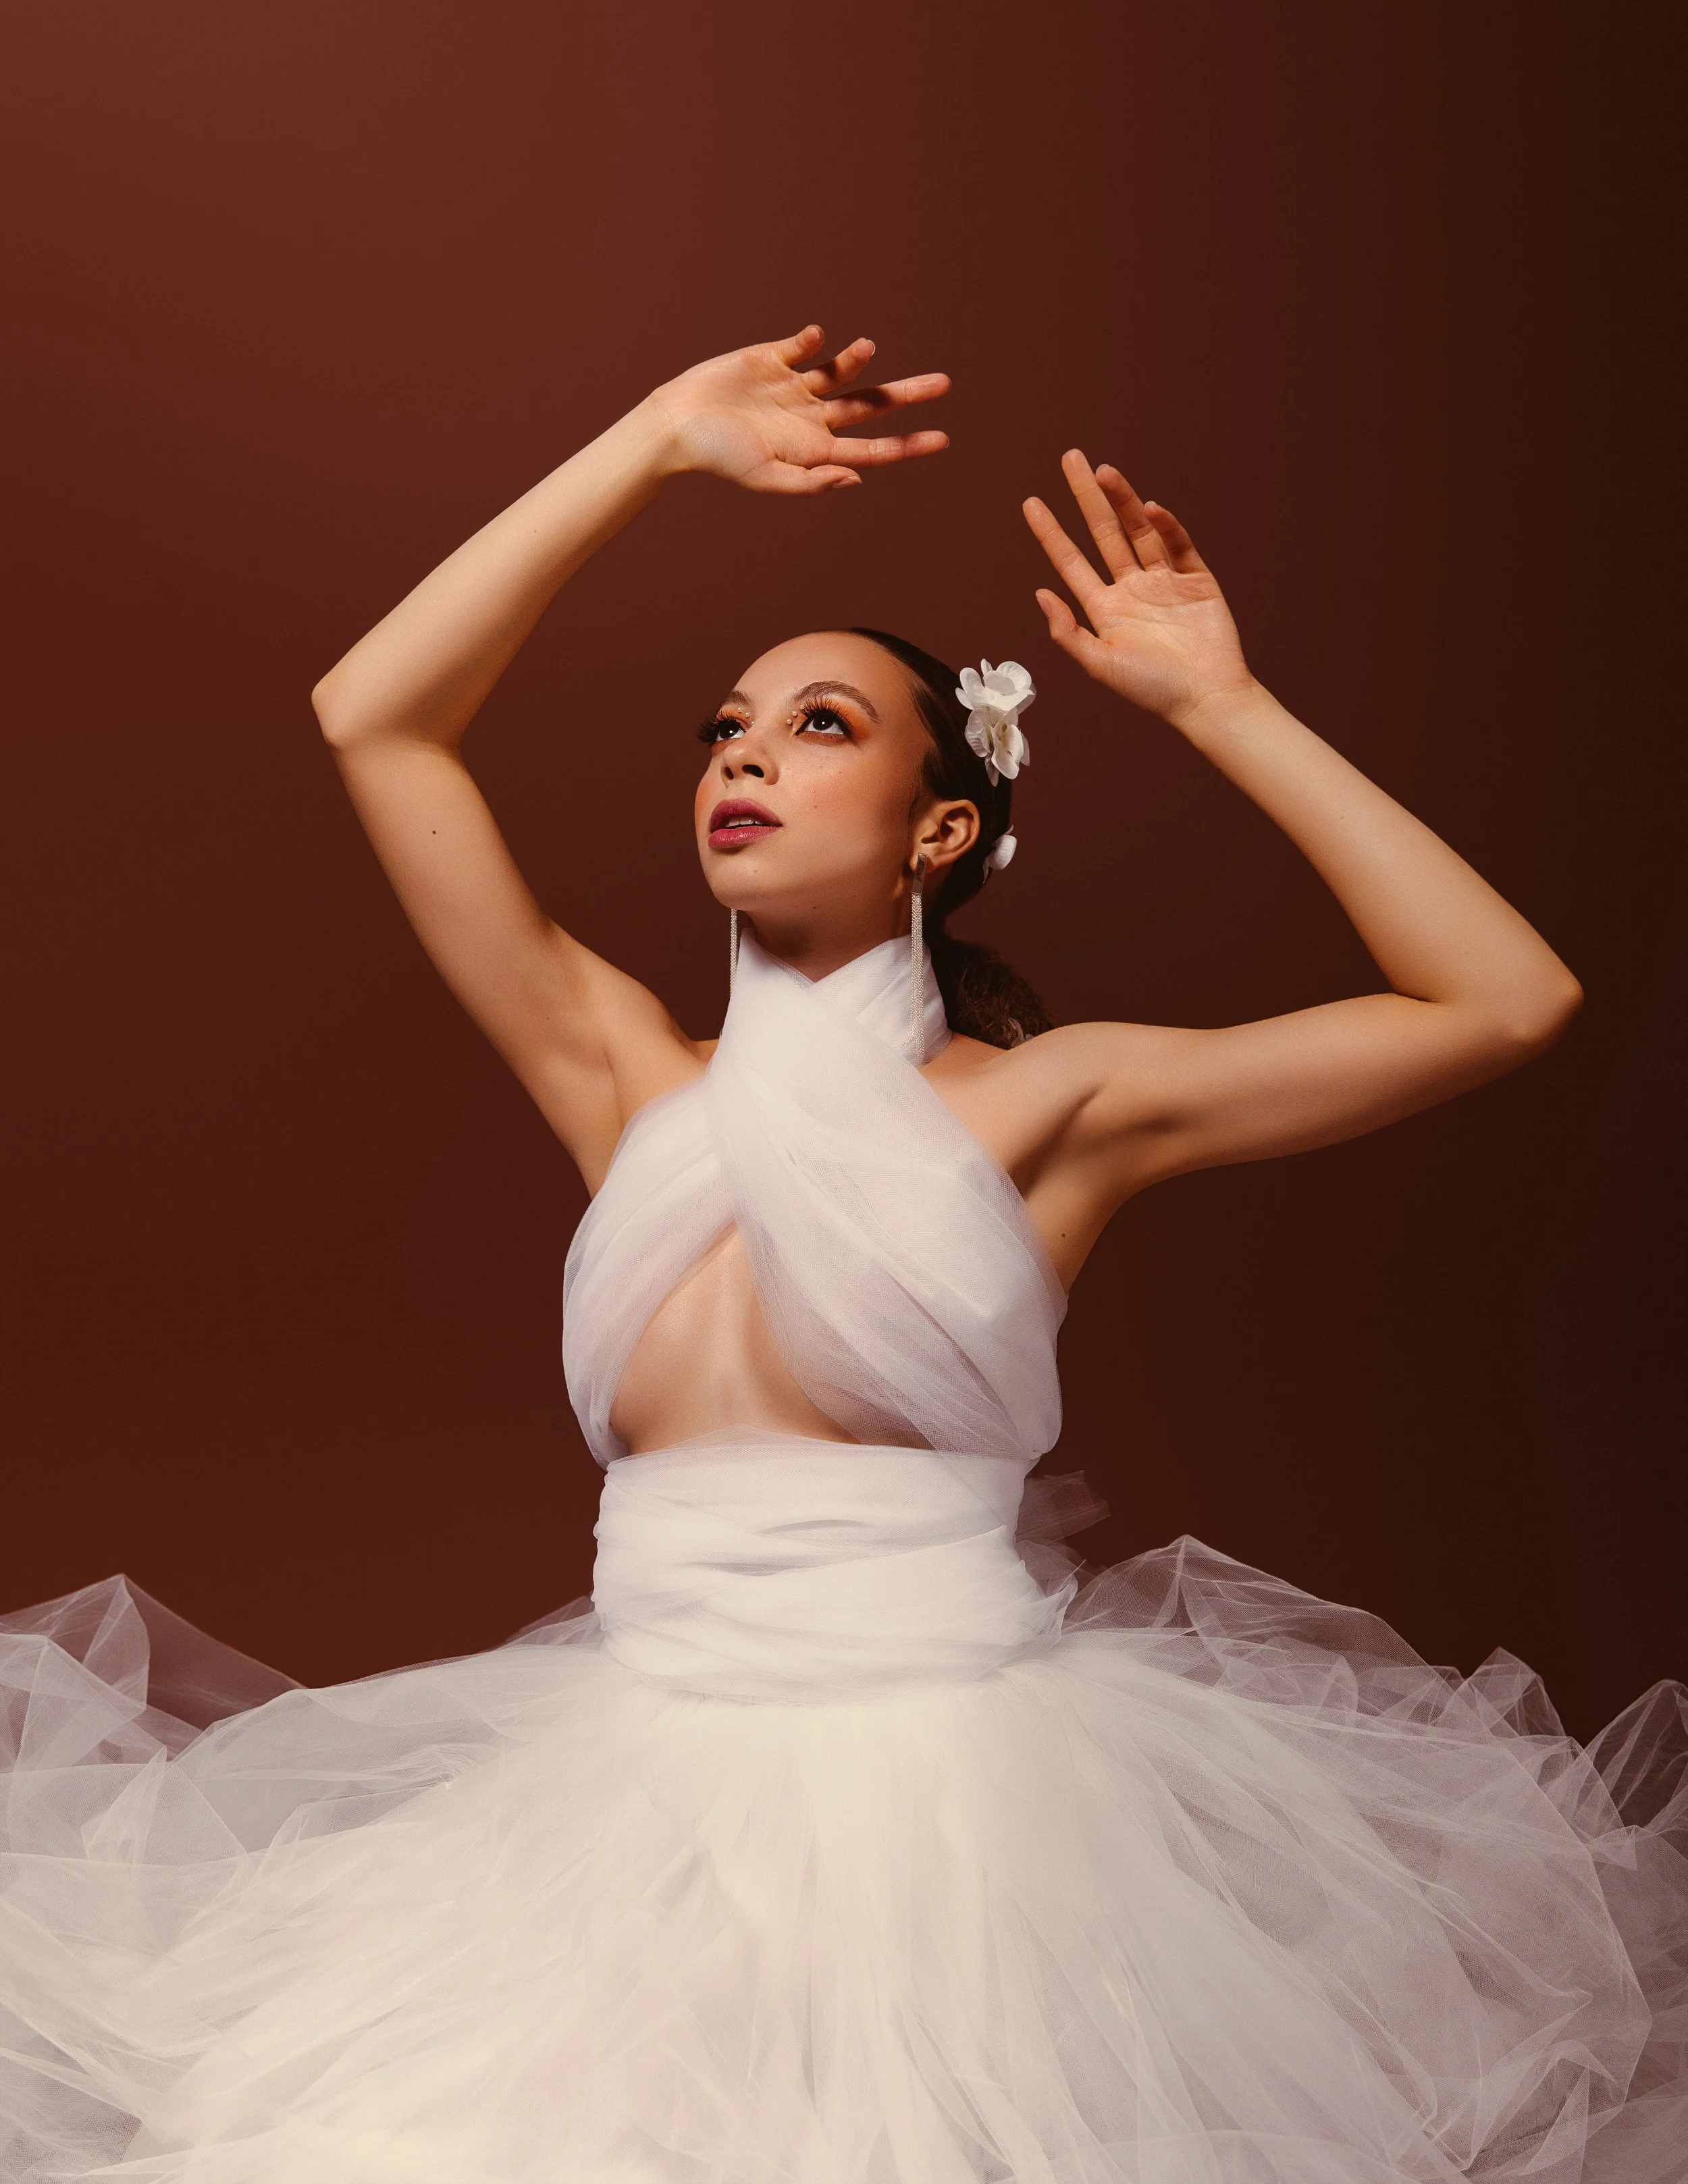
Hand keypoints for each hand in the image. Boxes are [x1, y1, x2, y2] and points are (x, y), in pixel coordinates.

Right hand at [648, 324, 950, 494]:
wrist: (677, 423)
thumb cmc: (718, 458)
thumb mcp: (766, 478)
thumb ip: (811, 482)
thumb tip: (856, 478)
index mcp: (814, 450)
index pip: (872, 449)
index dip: (907, 445)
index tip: (943, 439)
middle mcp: (811, 418)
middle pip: (869, 406)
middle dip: (905, 396)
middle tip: (943, 383)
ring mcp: (794, 387)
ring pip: (842, 372)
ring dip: (857, 360)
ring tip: (867, 348)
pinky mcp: (773, 359)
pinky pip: (804, 346)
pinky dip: (814, 340)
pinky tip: (814, 338)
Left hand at [1024, 452, 1254, 724]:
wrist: (1206, 698)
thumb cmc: (1153, 689)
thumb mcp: (1101, 664)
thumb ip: (1068, 631)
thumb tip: (1039, 593)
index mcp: (1105, 609)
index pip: (1070, 561)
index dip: (1050, 533)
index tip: (1031, 503)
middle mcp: (1132, 589)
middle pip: (1104, 533)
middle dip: (1086, 497)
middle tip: (1070, 458)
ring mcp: (1164, 581)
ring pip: (1139, 531)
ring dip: (1123, 500)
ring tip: (1103, 471)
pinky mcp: (1196, 580)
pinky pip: (1177, 545)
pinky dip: (1165, 526)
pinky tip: (1150, 508)